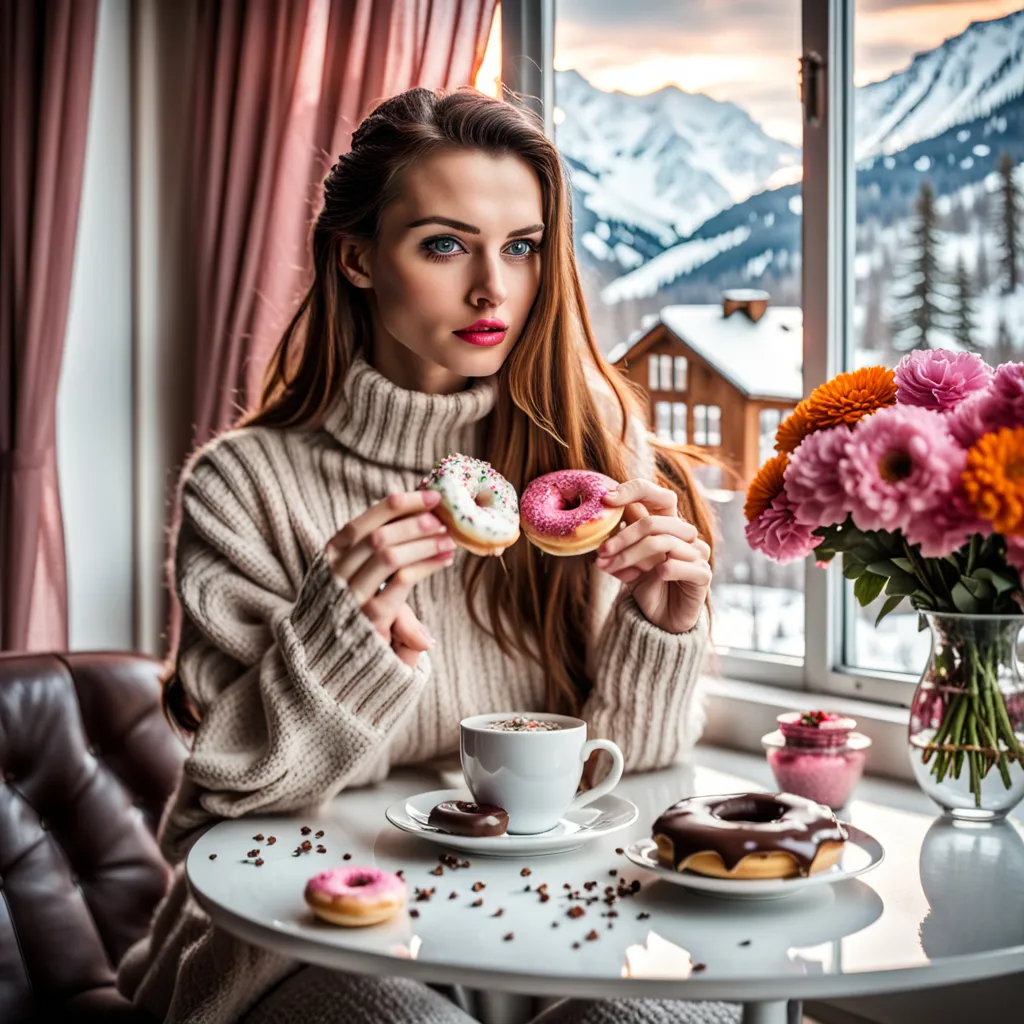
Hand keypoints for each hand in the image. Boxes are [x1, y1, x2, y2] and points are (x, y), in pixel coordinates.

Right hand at [326, 490, 454, 665]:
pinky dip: (426, 565)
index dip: (394, 507)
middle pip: (376, 536)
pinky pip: (400, 581)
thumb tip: (418, 534)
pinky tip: (444, 558)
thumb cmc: (355, 626)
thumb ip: (389, 567)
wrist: (333, 677)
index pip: (360, 525)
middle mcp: (334, 577)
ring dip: (423, 541)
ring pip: (387, 554)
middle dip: (413, 521)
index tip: (428, 495)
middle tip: (442, 515)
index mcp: (329, 562)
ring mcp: (350, 599)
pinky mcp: (369, 620)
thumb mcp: (368, 592)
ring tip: (449, 537)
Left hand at [593, 479, 711, 633]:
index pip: (659, 496)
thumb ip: (622, 535)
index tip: (607, 499)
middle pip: (654, 523)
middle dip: (623, 537)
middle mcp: (685, 535)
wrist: (661, 620)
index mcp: (668, 525)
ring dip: (631, 556)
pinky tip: (655, 575)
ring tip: (611, 568)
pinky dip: (667, 569)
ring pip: (664, 543)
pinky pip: (686, 565)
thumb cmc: (645, 585)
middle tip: (602, 552)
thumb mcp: (628, 558)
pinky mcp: (703, 575)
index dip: (634, 491)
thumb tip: (608, 506)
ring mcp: (697, 554)